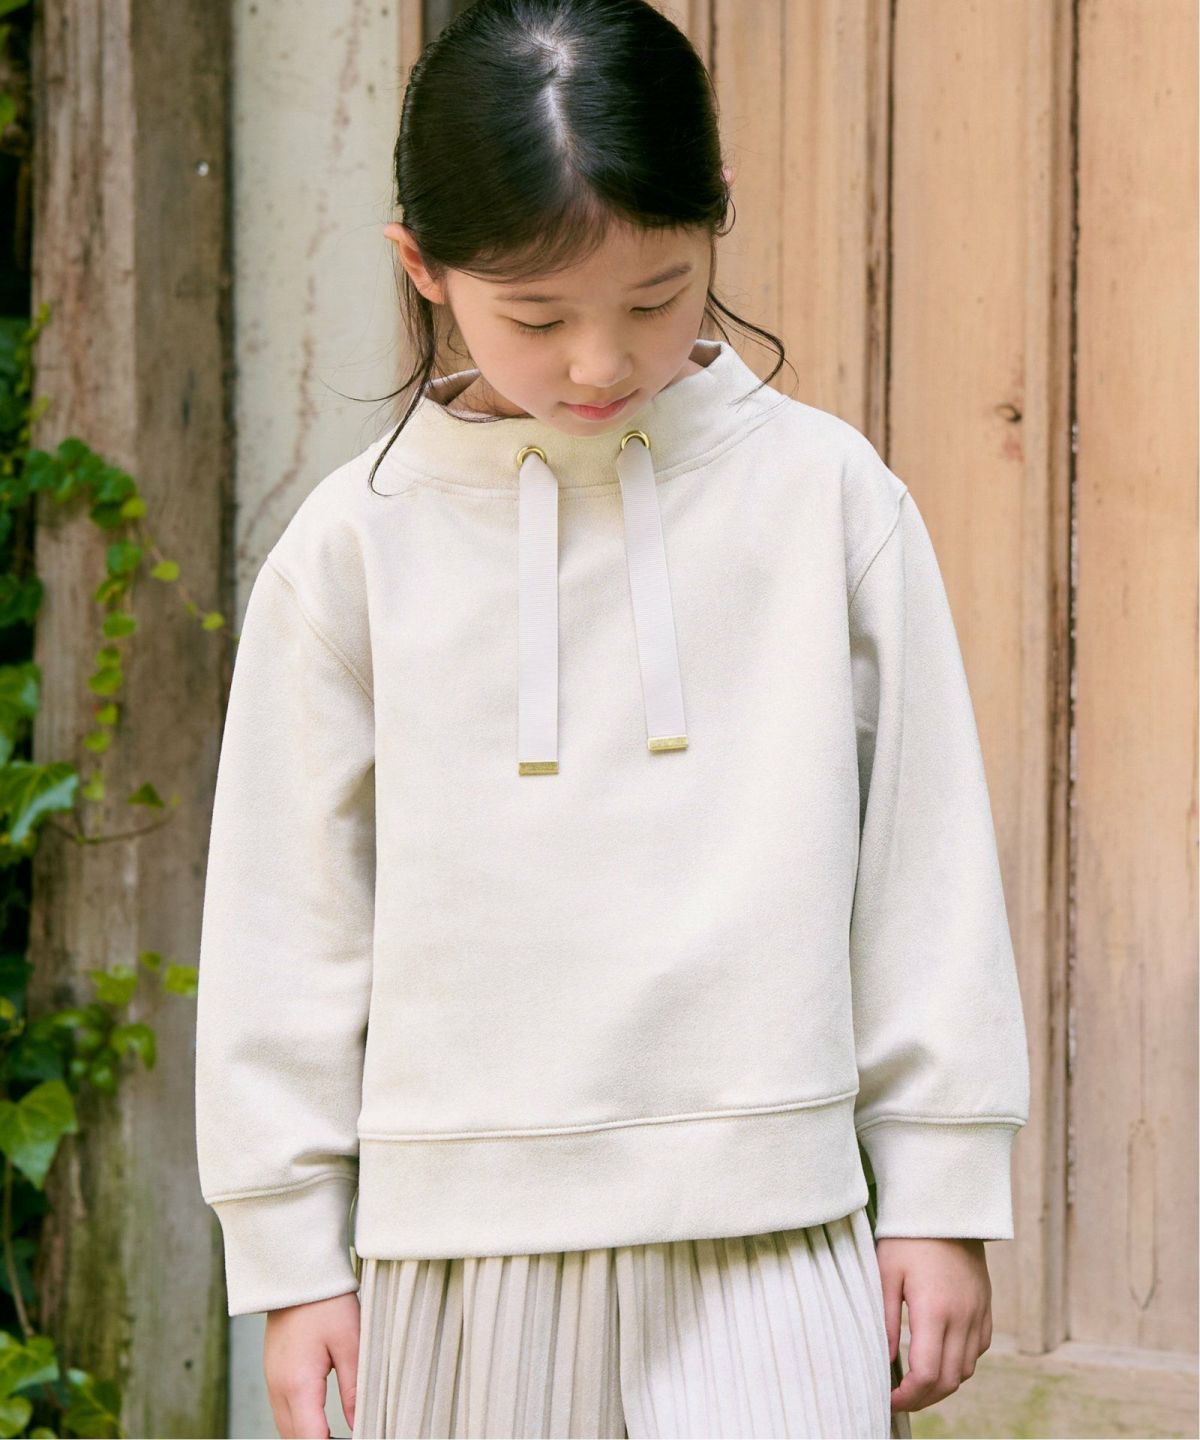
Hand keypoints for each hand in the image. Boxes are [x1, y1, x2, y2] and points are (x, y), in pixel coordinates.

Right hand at [264, 1291, 360, 1438]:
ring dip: (307, 1435)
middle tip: (347, 1438)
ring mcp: (272, 1381)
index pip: (311, 1439)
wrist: (296, 1273)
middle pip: (295, 1438)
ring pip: (286, 1427)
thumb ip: (354, 1389)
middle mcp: (279, 1389)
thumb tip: (360, 1424)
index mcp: (298, 1385)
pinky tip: (318, 1419)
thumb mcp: (350, 1342)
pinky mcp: (273, 1372)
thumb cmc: (325, 1302)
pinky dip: (299, 1422)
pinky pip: (282, 1411)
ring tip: (335, 1436)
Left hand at [875, 1237, 992, 1414]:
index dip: (908, 1396)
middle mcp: (963, 1317)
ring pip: (966, 1369)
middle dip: (924, 1398)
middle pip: (949, 1380)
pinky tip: (940, 1355)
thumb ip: (884, 1320)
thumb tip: (884, 1361)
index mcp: (935, 1310)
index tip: (889, 1398)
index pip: (926, 1373)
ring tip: (917, 1381)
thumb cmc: (908, 1236)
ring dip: (943, 1382)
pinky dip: (960, 1362)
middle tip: (900, 1398)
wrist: (945, 1206)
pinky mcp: (986, 1306)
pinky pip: (978, 1349)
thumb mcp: (886, 1273)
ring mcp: (979, 1313)